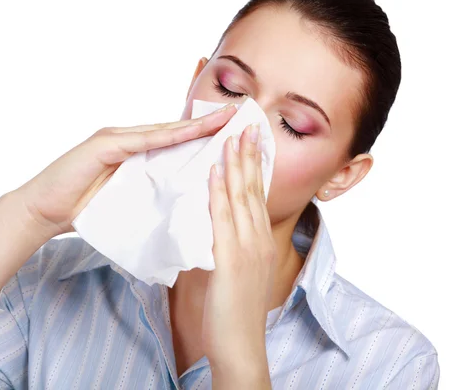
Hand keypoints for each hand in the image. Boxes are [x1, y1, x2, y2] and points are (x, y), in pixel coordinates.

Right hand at [16, 104, 237, 235]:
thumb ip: (150, 193)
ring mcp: (116, 139)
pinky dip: (166, 136)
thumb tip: (180, 200)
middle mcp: (129, 141)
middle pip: (175, 131)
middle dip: (208, 124)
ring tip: (224, 118)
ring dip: (194, 125)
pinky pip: (141, 141)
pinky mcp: (103, 145)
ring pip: (163, 131)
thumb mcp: (128, 201)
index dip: (204, 136)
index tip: (233, 133)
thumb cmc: (85, 210)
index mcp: (137, 154)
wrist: (44, 211)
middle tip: (239, 115)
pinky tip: (189, 132)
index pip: (176, 142)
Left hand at [202, 124, 275, 388]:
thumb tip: (211, 228)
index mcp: (259, 241)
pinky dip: (220, 194)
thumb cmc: (233, 311)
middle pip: (253, 189)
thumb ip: (226, 247)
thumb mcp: (234, 271)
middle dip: (248, 156)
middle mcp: (259, 239)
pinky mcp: (233, 260)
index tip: (249, 142)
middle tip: (245, 126)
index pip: (256, 195)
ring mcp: (248, 248)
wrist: (240, 344)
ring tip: (231, 137)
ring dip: (235, 165)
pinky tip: (215, 173)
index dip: (253, 167)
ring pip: (242, 198)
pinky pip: (225, 220)